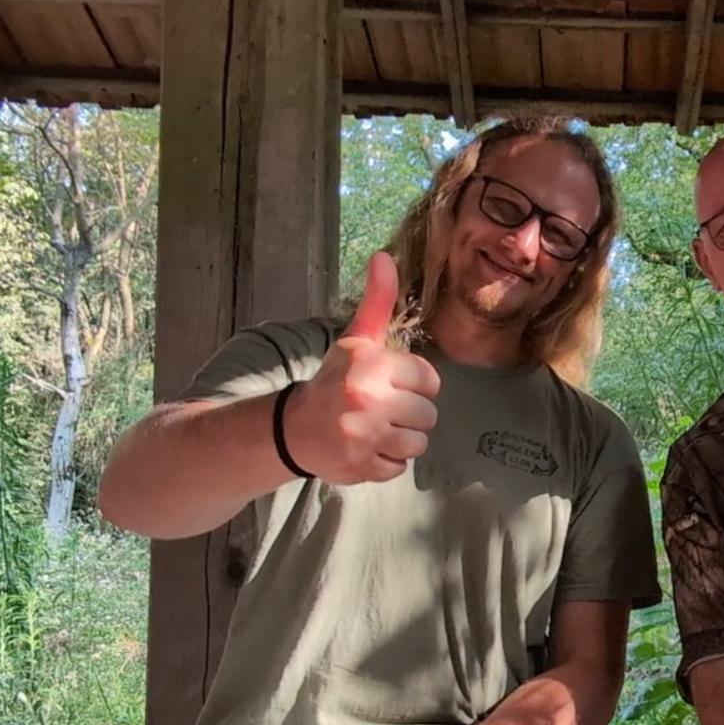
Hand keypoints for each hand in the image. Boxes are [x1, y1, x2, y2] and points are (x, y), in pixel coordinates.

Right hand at [283, 252, 441, 484]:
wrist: (294, 427)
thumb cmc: (335, 380)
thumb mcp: (357, 339)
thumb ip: (377, 301)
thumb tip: (384, 256)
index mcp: (371, 365)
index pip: (429, 380)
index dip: (415, 384)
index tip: (393, 385)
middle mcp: (368, 400)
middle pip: (428, 415)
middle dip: (411, 413)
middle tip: (384, 409)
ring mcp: (364, 437)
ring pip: (418, 443)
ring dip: (402, 439)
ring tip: (378, 429)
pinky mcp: (361, 467)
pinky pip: (399, 468)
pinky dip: (387, 461)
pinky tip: (368, 447)